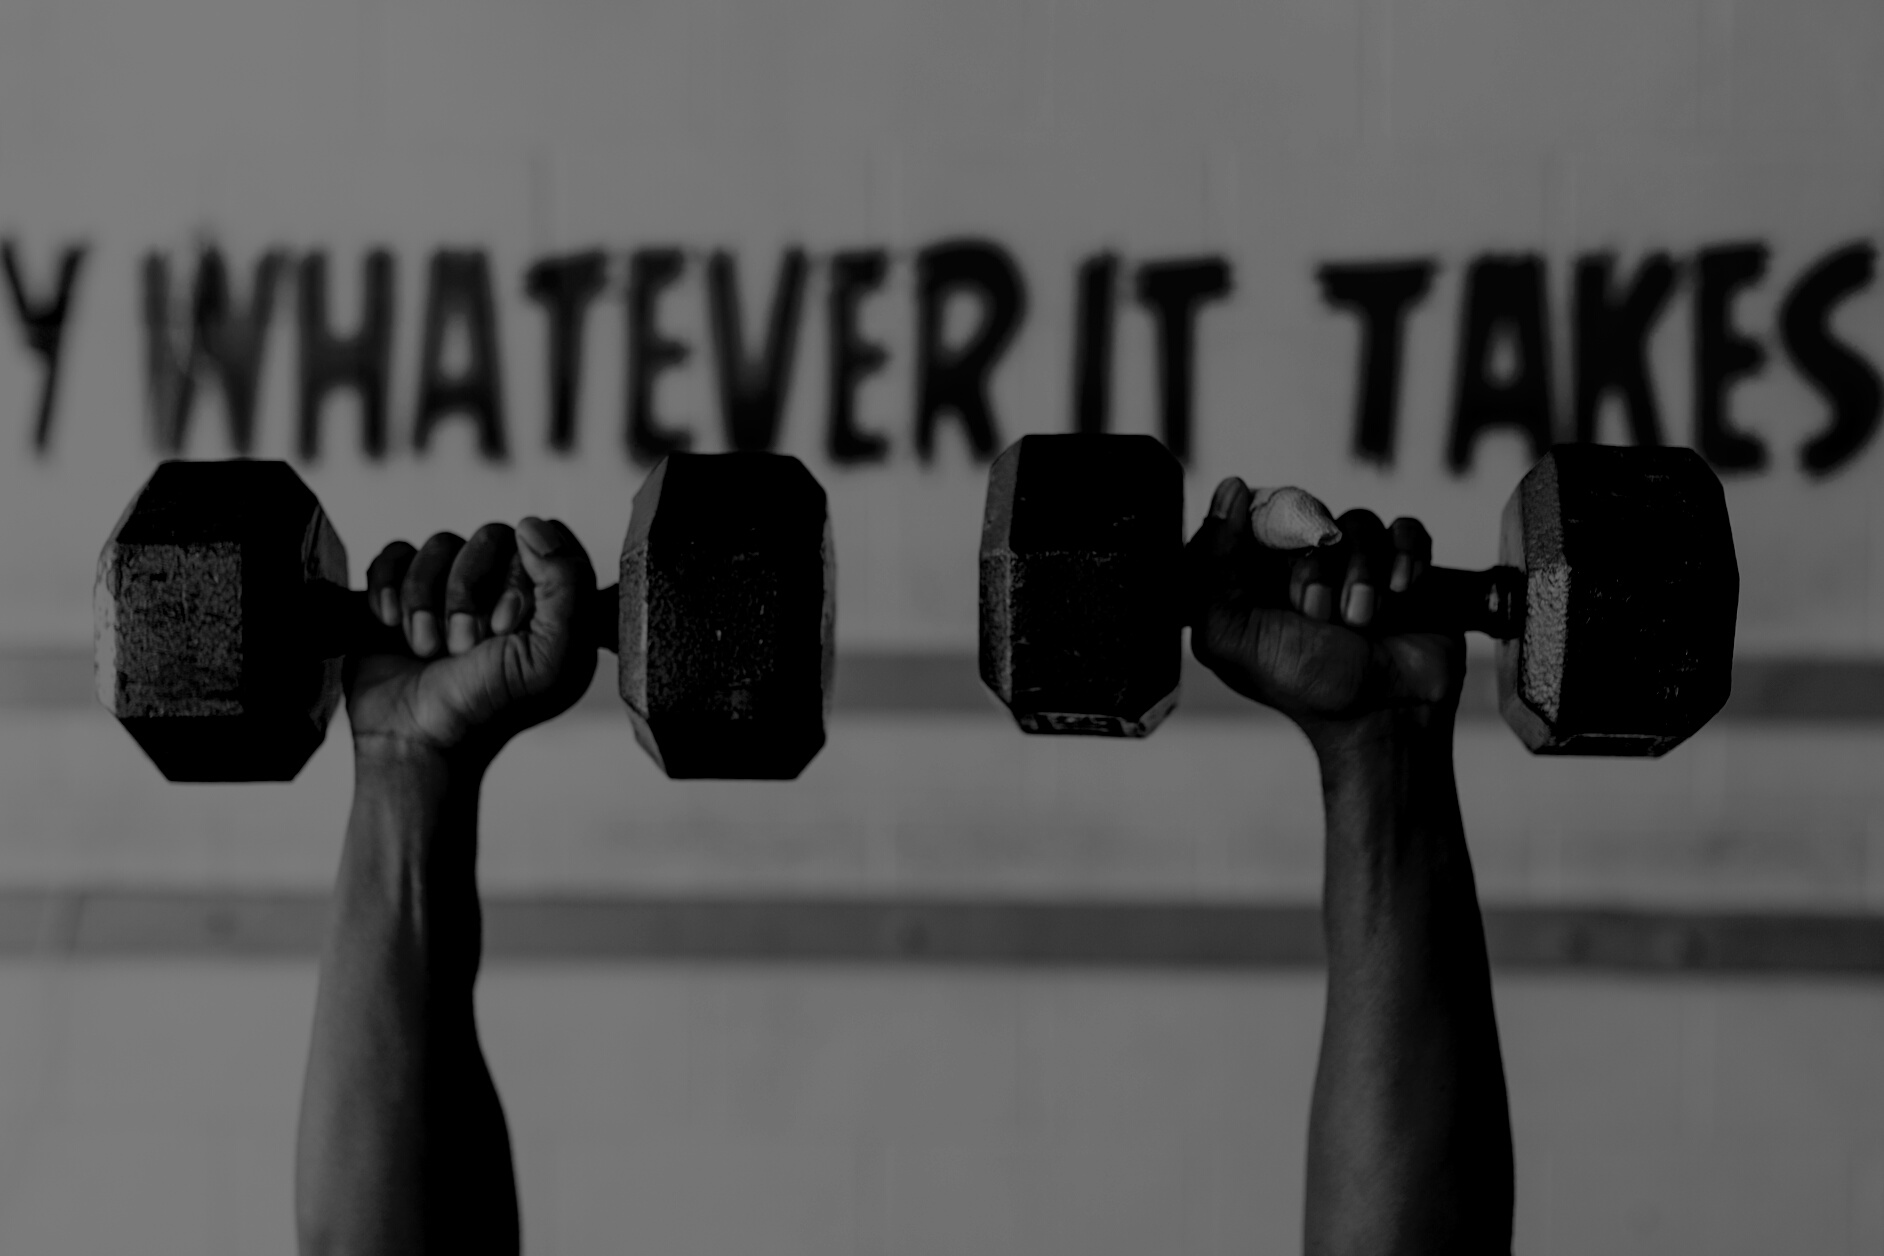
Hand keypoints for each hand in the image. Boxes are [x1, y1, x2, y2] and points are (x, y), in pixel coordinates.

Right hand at [345, 517, 599, 767]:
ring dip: (427, 599)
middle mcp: (506, 591)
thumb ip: (567, 586)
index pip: (550, 539)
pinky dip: (389, 587)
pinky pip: (397, 553)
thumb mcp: (552, 658)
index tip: (509, 623)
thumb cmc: (488, 709)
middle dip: (469, 592)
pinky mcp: (404, 592)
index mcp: (554, 605)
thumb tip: (533, 525)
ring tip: (427, 648)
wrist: (413, 740)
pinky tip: (390, 625)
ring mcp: (453, 590)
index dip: (525, 573)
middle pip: (492, 536)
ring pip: (441, 542)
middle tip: (464, 645)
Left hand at [1186, 478, 1463, 749]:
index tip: (1279, 571)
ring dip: (1363, 573)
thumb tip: (1231, 488)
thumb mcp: (1233, 639)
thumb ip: (1210, 571)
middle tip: (1319, 616)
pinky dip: (1405, 554)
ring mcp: (1357, 565)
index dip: (1268, 535)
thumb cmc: (1306, 687)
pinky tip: (1402, 589)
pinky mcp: (1404, 567)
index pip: (1255, 515)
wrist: (1385, 718)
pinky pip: (1405, 529)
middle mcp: (1306, 565)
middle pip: (1310, 516)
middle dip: (1317, 570)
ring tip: (1364, 622)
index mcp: (1258, 576)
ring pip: (1360, 523)